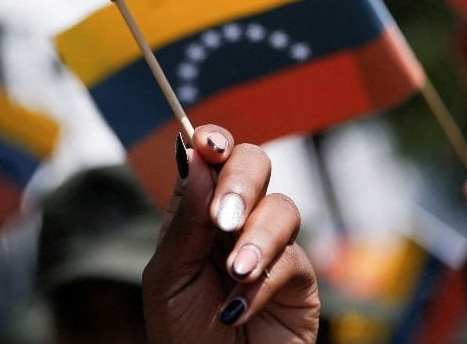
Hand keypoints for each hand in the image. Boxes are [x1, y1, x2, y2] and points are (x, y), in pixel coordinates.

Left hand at [142, 125, 319, 342]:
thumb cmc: (182, 335)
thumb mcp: (169, 277)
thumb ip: (185, 221)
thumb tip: (197, 155)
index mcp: (197, 212)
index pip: (211, 159)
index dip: (214, 142)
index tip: (208, 145)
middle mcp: (235, 220)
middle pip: (254, 164)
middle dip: (240, 184)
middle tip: (222, 220)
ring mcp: (269, 245)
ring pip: (282, 206)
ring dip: (256, 238)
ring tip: (235, 273)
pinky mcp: (298, 278)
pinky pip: (292, 258)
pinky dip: (262, 282)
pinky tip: (237, 309)